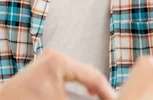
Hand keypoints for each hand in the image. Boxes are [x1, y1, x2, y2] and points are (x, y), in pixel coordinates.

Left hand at [0, 49, 114, 99]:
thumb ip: (83, 98)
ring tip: (100, 98)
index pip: (94, 77)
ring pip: (78, 76)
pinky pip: (66, 77)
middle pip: (87, 75)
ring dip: (88, 91)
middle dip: (99, 92)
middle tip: (110, 99)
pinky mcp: (42, 68)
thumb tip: (98, 95)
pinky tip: (85, 97)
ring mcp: (47, 60)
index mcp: (60, 62)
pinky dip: (76, 89)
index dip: (108, 93)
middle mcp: (54, 56)